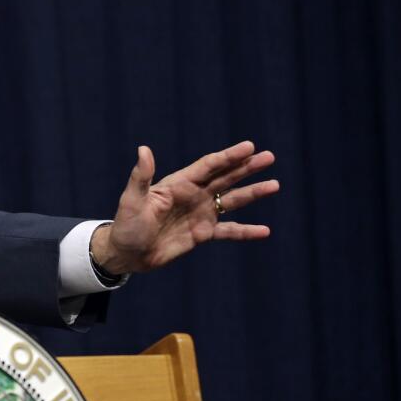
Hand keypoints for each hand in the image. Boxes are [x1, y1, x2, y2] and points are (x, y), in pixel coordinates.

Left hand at [91, 140, 278, 274]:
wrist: (127, 254)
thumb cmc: (126, 224)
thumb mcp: (132, 200)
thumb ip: (141, 176)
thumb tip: (143, 149)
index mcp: (178, 183)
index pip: (208, 166)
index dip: (228, 156)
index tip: (249, 146)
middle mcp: (193, 195)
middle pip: (225, 178)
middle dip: (247, 167)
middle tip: (269, 157)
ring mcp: (200, 214)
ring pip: (232, 200)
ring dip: (253, 193)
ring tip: (274, 185)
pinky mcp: (203, 234)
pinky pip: (229, 231)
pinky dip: (246, 231)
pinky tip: (265, 231)